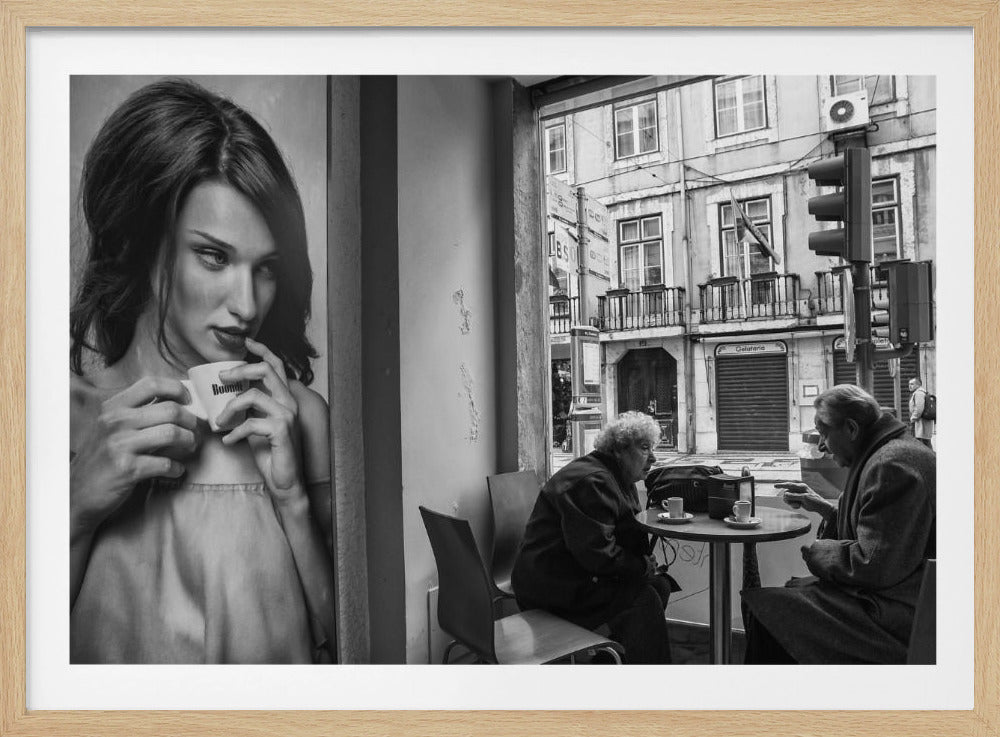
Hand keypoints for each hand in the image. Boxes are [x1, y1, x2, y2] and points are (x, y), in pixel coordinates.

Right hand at [71, 376, 199, 531]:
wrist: (77, 493)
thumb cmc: (101, 458)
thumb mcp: (111, 428)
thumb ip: (138, 414)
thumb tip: (179, 403)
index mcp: (113, 407)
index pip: (151, 384)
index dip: (177, 389)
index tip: (189, 401)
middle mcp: (115, 422)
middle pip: (170, 409)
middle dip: (191, 421)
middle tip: (195, 431)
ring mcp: (120, 445)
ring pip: (172, 433)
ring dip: (189, 441)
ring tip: (190, 447)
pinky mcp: (127, 469)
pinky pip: (165, 463)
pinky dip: (177, 467)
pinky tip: (176, 470)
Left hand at [216, 337, 302, 502]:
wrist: (285, 482)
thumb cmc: (271, 453)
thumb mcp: (257, 424)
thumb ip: (250, 408)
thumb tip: (227, 395)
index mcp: (284, 398)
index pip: (276, 365)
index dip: (262, 350)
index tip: (246, 342)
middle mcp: (289, 402)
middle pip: (265, 370)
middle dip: (239, 370)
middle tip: (221, 378)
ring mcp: (287, 415)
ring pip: (252, 395)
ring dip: (229, 408)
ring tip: (219, 422)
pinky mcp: (282, 430)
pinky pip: (250, 423)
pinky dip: (234, 433)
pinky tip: (229, 441)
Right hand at [774, 481, 834, 516]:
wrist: (819, 507)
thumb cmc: (814, 500)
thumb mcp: (804, 498)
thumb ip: (794, 496)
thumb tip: (785, 494)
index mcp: (800, 486)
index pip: (789, 484)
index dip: (781, 485)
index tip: (774, 485)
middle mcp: (798, 489)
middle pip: (786, 493)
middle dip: (788, 499)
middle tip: (791, 503)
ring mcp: (797, 495)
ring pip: (787, 498)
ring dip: (791, 503)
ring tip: (797, 505)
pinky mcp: (797, 500)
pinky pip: (790, 502)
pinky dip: (793, 505)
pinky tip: (799, 506)